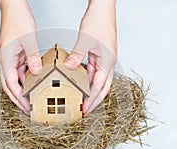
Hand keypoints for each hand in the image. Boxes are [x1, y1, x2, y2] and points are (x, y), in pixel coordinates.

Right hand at [0, 0, 41, 114]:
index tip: (26, 107)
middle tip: (28, 109)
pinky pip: (20, 70)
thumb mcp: (28, 40)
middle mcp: (5, 60)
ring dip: (22, 90)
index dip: (18, 98)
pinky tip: (35, 83)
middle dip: (18, 99)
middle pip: (10, 85)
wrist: (13, 8)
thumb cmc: (17, 20)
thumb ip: (33, 58)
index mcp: (5, 59)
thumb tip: (36, 72)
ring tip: (32, 99)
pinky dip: (26, 79)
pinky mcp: (15, 55)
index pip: (10, 84)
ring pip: (15, 79)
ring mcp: (10, 58)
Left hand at [64, 0, 117, 115]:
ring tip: (81, 101)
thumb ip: (77, 54)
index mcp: (108, 61)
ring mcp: (104, 59)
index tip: (84, 109)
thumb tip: (68, 67)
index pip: (100, 86)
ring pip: (98, 81)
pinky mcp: (99, 55)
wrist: (103, 8)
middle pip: (102, 87)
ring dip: (90, 92)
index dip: (92, 99)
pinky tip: (78, 84)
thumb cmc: (99, 20)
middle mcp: (108, 62)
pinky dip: (86, 80)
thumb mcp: (85, 38)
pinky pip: (93, 72)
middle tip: (84, 111)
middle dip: (94, 100)